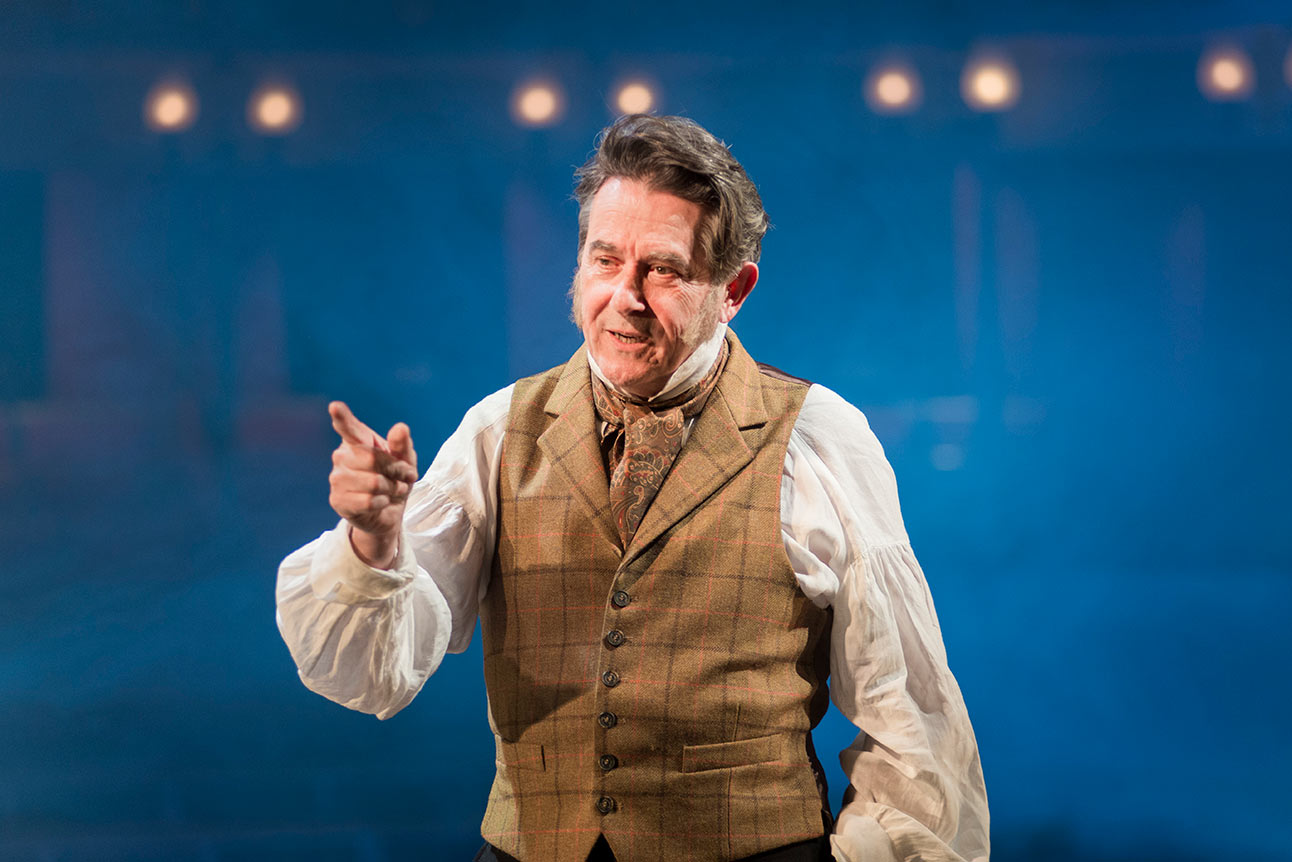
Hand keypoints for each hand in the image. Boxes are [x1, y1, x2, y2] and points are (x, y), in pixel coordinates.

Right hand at [327, 401, 418, 568]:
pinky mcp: (337, 500)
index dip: (342, 417)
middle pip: (373, 459)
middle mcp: (341, 456)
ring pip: (374, 482)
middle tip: (403, 477)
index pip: (349, 428)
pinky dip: (383, 502)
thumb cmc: (395, 479)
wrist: (389, 511)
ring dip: (392, 489)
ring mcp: (336, 478)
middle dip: (397, 470)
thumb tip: (400, 427)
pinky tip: (380, 502)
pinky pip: (369, 501)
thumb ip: (402, 445)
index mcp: (357, 440)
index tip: (335, 407)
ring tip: (392, 490)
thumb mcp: (406, 460)